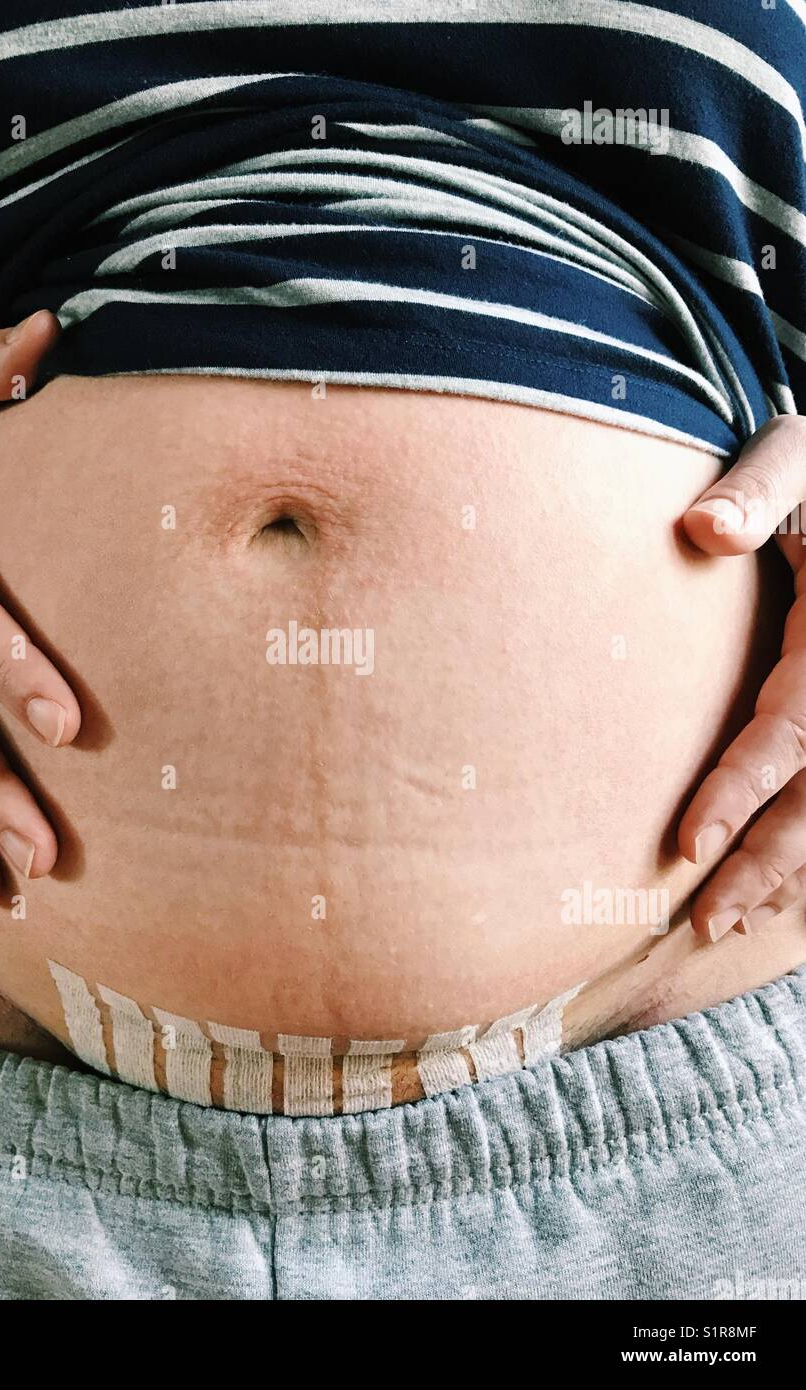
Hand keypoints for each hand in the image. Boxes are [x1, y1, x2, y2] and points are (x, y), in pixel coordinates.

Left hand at [679, 415, 805, 940]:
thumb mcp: (799, 458)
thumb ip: (756, 491)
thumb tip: (699, 530)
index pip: (790, 730)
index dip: (742, 790)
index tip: (687, 846)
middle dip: (767, 862)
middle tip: (705, 921)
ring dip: (790, 871)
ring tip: (729, 926)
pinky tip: (775, 890)